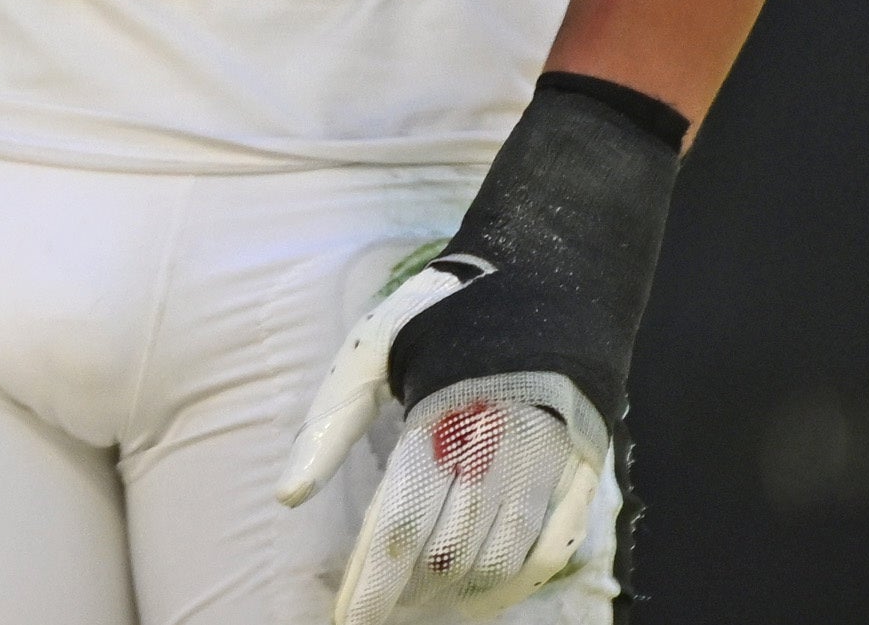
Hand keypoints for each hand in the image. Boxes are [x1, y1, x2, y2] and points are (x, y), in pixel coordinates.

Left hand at [277, 258, 617, 622]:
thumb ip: (326, 426)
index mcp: (436, 417)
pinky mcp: (582, 468)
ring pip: (499, 559)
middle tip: (380, 609)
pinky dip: (519, 584)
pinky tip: (486, 601)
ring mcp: (545, 461)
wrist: (540, 277)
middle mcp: (495, 446)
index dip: (372, 583)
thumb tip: (286, 497)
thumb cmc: (438, 319)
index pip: (400, 526)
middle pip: (448, 553)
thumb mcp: (368, 354)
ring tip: (423, 610)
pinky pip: (554, 548)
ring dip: (459, 595)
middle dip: (409, 594)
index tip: (350, 621)